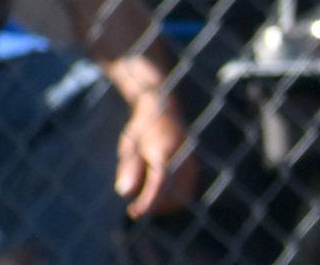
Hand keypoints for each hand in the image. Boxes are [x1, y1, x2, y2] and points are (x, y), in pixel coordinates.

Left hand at [116, 92, 196, 217]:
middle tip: (133, 209)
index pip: (160, 182)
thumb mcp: (129, 146)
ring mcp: (191, 161)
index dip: (148, 201)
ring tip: (143, 203)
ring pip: (183, 195)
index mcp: (164, 149)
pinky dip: (173, 198)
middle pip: (173, 192)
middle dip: (154, 205)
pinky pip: (187, 190)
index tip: (135, 212)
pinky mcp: (194, 166)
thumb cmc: (141, 128)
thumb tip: (125, 192)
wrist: (163, 107)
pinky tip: (157, 196)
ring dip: (164, 204)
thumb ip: (128, 168)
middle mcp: (182, 155)